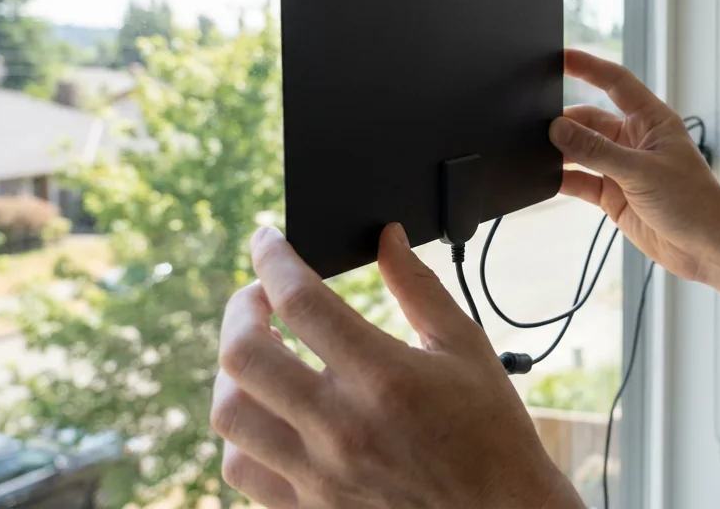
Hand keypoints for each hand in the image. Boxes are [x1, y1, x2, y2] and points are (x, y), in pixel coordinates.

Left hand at [211, 225, 581, 508]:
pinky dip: (241, 430)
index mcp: (385, 377)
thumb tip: (387, 237)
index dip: (272, 258)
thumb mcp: (466, 347)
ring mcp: (319, 474)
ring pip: (229, 412)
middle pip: (243, 354)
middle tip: (259, 297)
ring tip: (259, 352)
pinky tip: (267, 410)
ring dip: (233, 371)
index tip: (267, 241)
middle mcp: (342, 427)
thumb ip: (419, 287)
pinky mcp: (309, 508)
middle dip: (240, 308)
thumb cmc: (490, 430)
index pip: (300, 301)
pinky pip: (240, 467)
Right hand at [552, 50, 719, 281]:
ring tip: (535, 151)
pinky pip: (581, 181)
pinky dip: (563, 179)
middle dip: (565, 121)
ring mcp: (623, 169)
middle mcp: (636, 140)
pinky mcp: (614, 196)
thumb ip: (596, 150)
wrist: (706, 248)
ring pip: (582, 151)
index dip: (589, 67)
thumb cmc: (693, 202)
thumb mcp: (640, 171)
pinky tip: (545, 178)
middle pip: (591, 120)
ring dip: (562, 151)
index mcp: (652, 121)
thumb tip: (558, 129)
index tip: (560, 57)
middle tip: (536, 124)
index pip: (616, 82)